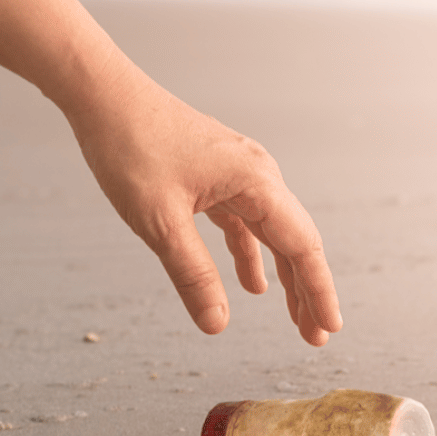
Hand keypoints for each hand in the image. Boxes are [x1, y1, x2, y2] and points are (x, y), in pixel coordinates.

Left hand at [66, 65, 342, 345]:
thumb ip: (193, 275)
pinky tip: (251, 283)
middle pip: (295, 241)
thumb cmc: (131, 149)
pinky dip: (252, 254)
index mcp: (256, 182)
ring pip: (272, 233)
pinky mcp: (218, 175)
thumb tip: (217, 324)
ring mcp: (240, 173)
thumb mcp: (160, 223)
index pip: (302, 246)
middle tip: (314, 338)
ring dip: (283, 276)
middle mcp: (258, 174)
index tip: (330, 329)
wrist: (105, 97)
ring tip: (293, 317)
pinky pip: (247, 222)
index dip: (318, 291)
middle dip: (306, 291)